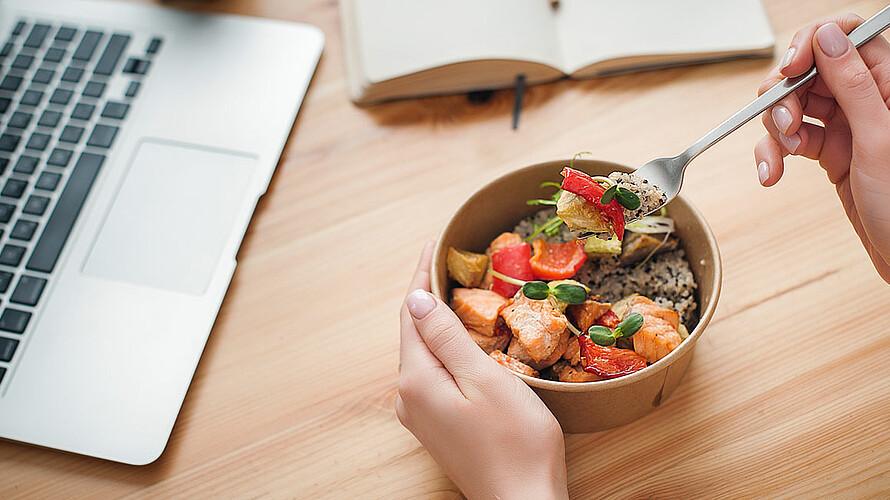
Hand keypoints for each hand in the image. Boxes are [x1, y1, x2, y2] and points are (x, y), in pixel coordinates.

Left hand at [397, 241, 568, 499]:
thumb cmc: (515, 442)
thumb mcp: (485, 380)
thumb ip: (448, 338)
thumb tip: (417, 300)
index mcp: (416, 380)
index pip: (411, 313)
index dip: (422, 275)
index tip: (435, 242)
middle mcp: (408, 397)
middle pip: (413, 331)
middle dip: (427, 293)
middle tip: (447, 258)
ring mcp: (420, 414)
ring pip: (422, 352)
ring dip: (436, 319)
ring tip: (456, 286)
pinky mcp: (435, 425)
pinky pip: (432, 372)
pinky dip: (443, 346)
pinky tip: (461, 337)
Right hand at [754, 15, 889, 282]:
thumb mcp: (878, 139)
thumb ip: (854, 85)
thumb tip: (828, 36)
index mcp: (889, 83)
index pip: (847, 36)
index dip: (811, 44)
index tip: (788, 70)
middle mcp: (868, 98)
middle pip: (810, 71)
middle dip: (785, 97)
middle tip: (784, 124)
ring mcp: (848, 124)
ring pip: (794, 106)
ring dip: (775, 130)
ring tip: (779, 157)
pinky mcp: (830, 150)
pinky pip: (791, 140)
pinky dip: (774, 155)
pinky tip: (772, 173)